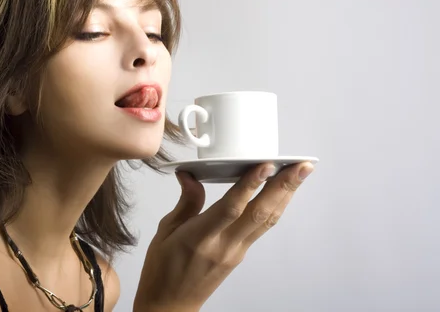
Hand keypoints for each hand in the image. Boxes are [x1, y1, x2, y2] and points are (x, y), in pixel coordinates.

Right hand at [134, 162, 314, 311]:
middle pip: (259, 213)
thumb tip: (190, 175)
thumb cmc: (162, 271)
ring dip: (286, 196)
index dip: (249, 185)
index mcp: (199, 238)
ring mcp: (235, 252)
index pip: (230, 208)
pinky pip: (261, 228)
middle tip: (302, 166)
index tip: (265, 165)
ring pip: (266, 220)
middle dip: (284, 186)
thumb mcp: (165, 231)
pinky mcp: (240, 256)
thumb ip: (186, 202)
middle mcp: (223, 246)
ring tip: (300, 174)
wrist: (170, 305)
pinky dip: (274, 208)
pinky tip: (282, 194)